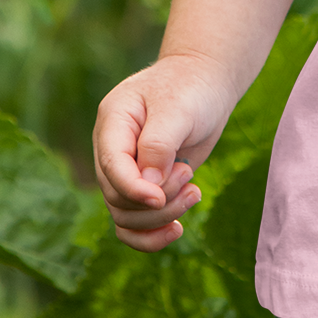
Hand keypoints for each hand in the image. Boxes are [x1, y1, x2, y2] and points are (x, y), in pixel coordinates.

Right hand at [93, 50, 237, 250]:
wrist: (206, 83)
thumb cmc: (192, 88)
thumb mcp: (178, 109)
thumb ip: (159, 146)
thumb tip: (148, 188)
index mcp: (113, 122)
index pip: (111, 166)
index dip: (132, 189)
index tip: (160, 197)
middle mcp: (112, 150)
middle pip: (117, 197)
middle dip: (157, 201)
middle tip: (189, 177)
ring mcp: (125, 170)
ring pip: (125, 216)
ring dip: (162, 216)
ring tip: (195, 192)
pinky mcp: (143, 186)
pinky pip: (134, 224)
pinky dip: (153, 234)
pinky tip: (177, 229)